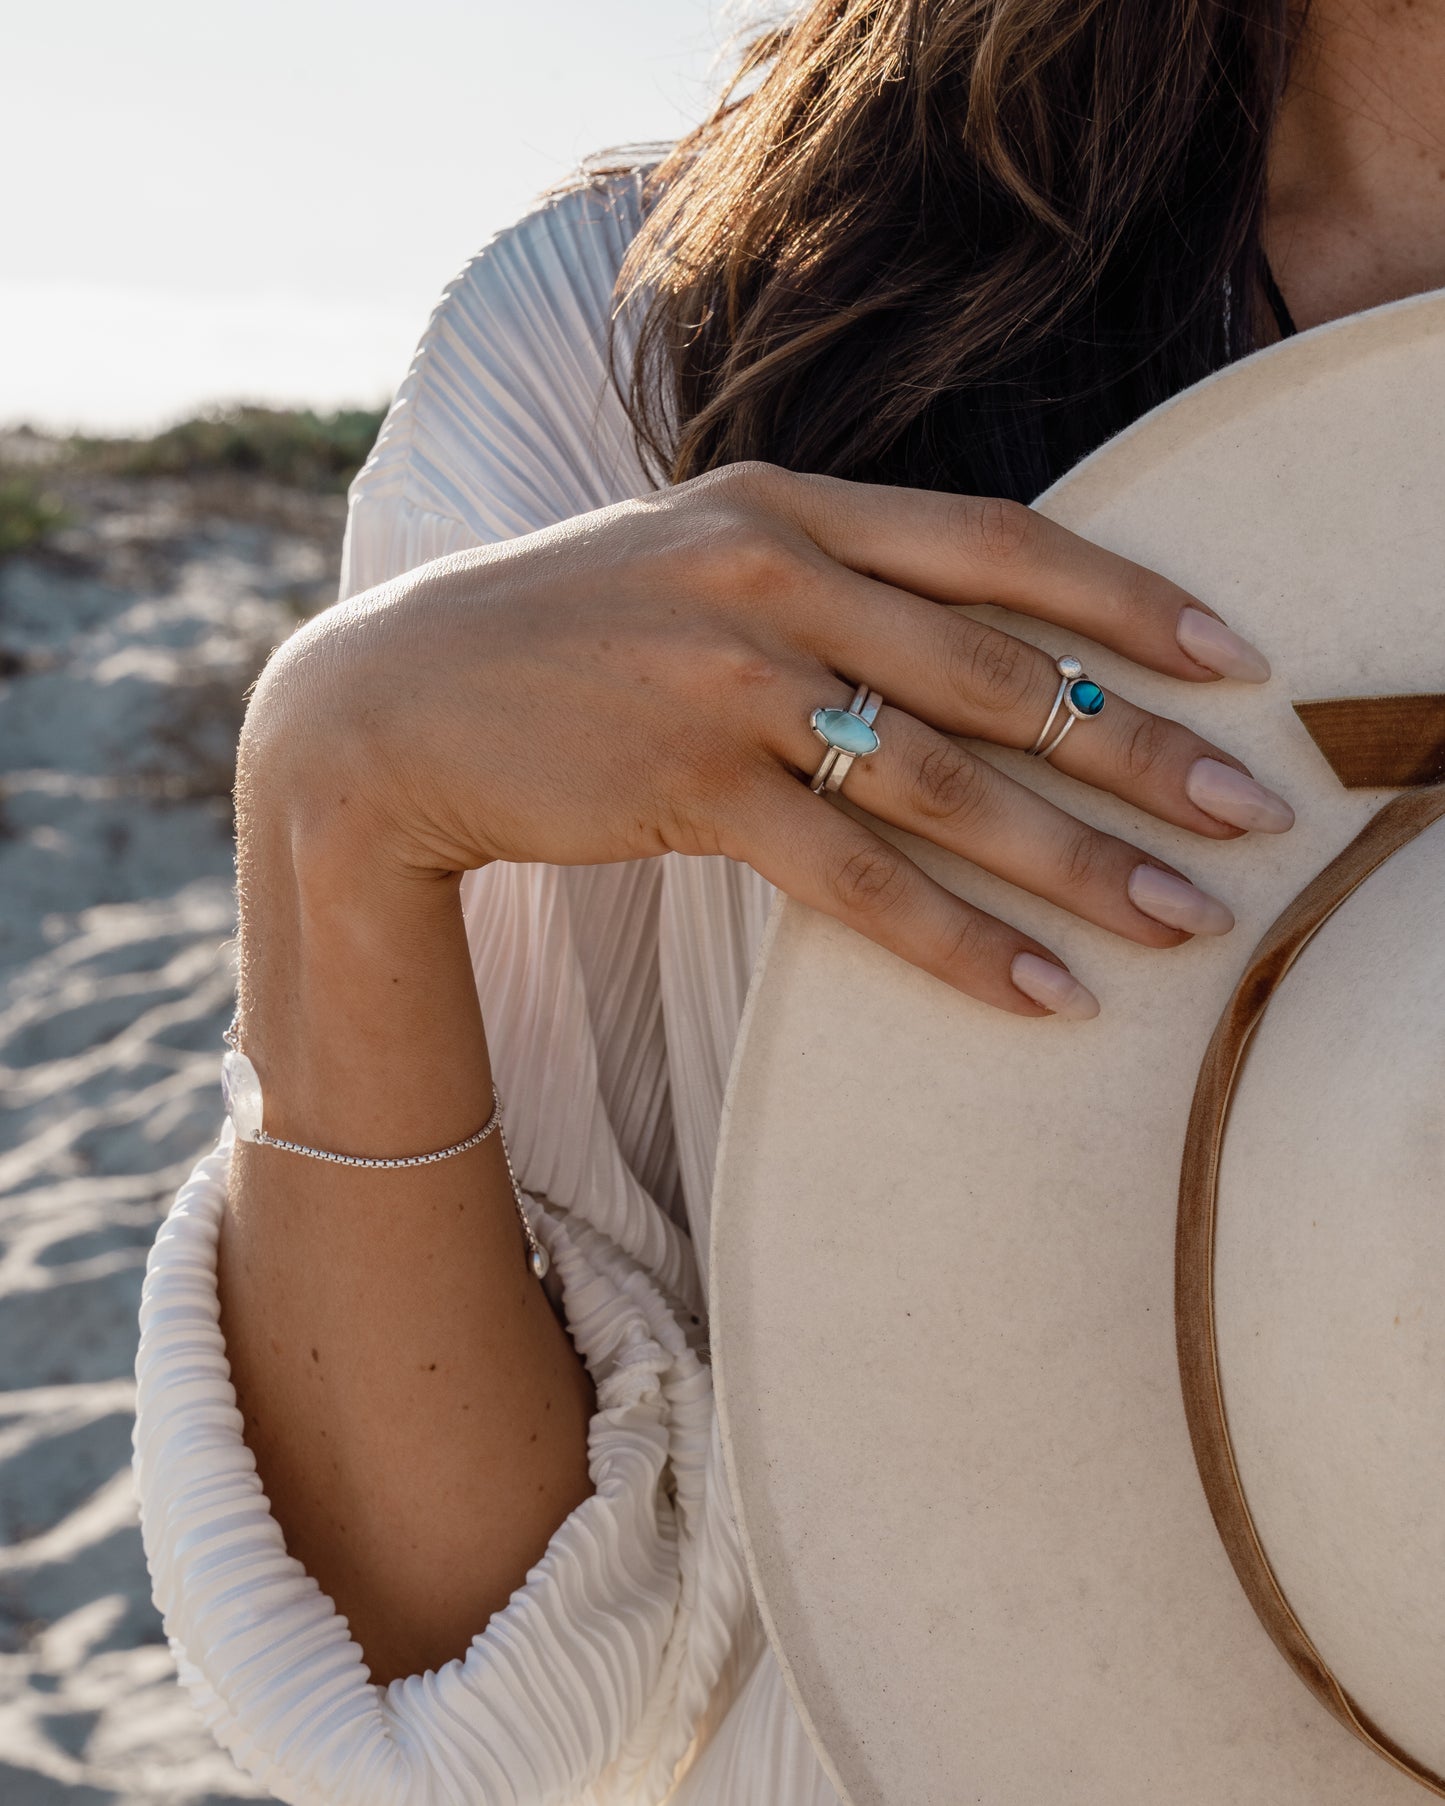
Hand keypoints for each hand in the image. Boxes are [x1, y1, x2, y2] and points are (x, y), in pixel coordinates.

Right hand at [249, 462, 1289, 1018]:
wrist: (395, 701)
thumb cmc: (567, 636)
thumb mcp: (698, 559)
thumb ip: (828, 577)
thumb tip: (976, 651)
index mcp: (790, 501)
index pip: (1001, 540)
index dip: (1129, 602)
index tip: (1233, 659)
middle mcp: (772, 570)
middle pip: (1002, 670)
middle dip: (1146, 751)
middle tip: (1252, 813)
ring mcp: (727, 674)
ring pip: (945, 781)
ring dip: (1079, 861)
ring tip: (1182, 923)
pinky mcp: (686, 783)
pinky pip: (855, 876)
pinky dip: (957, 939)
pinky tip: (1041, 989)